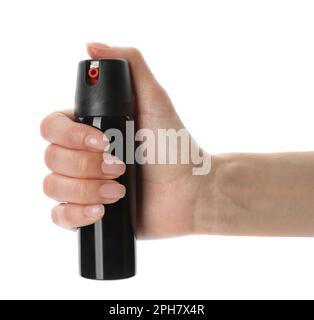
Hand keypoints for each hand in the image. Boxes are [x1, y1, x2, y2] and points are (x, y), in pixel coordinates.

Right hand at [41, 43, 208, 238]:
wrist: (189, 192)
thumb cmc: (174, 147)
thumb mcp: (155, 99)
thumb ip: (130, 65)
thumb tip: (92, 46)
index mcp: (89, 130)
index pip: (51, 127)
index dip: (70, 136)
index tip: (104, 142)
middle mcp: (82, 156)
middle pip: (50, 158)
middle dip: (86, 166)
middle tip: (121, 167)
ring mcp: (83, 185)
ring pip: (52, 187)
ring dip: (85, 190)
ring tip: (118, 191)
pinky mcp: (88, 213)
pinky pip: (59, 216)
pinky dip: (75, 215)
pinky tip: (100, 212)